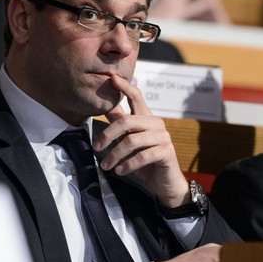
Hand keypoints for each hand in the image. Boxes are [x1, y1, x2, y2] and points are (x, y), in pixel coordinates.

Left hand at [94, 74, 188, 207]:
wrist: (164, 183)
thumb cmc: (145, 161)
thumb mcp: (129, 141)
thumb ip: (120, 124)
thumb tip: (105, 106)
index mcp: (147, 118)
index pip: (136, 97)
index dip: (125, 87)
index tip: (111, 78)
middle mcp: (156, 124)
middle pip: (127, 121)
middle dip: (107, 134)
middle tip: (96, 147)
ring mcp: (163, 137)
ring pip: (132, 141)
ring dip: (115, 155)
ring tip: (105, 165)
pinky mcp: (166, 152)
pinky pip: (142, 156)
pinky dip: (127, 165)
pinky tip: (119, 171)